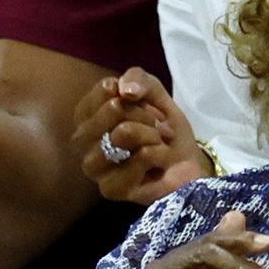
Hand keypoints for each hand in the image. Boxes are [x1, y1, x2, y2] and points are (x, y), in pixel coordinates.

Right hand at [72, 68, 214, 205]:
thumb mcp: (155, 95)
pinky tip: (159, 165)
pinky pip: (142, 156)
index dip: (135, 94)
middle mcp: (81, 141)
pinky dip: (160, 155)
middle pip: (114, 109)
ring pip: (124, 133)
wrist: (186, 165)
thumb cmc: (164, 130)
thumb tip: (125, 90)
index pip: (106, 89)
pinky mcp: (110, 189)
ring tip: (158, 145)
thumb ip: (138, 80)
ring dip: (152, 136)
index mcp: (86, 115)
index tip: (145, 107)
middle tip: (157, 128)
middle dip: (146, 115)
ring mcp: (92, 167)